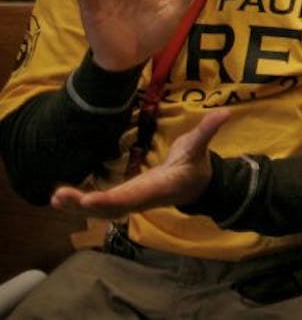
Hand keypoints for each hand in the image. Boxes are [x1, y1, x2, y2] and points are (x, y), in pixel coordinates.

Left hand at [51, 110, 229, 217]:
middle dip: (85, 205)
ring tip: (56, 198)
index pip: (130, 196)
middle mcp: (140, 199)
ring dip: (78, 205)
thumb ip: (207, 130)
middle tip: (60, 196)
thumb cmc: (195, 167)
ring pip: (101, 210)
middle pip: (109, 208)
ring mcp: (130, 201)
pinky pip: (101, 205)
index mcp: (156, 188)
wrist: (198, 188)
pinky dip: (82, 203)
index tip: (88, 200)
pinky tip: (62, 197)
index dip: (109, 199)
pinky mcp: (124, 199)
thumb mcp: (199, 148)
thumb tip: (224, 112)